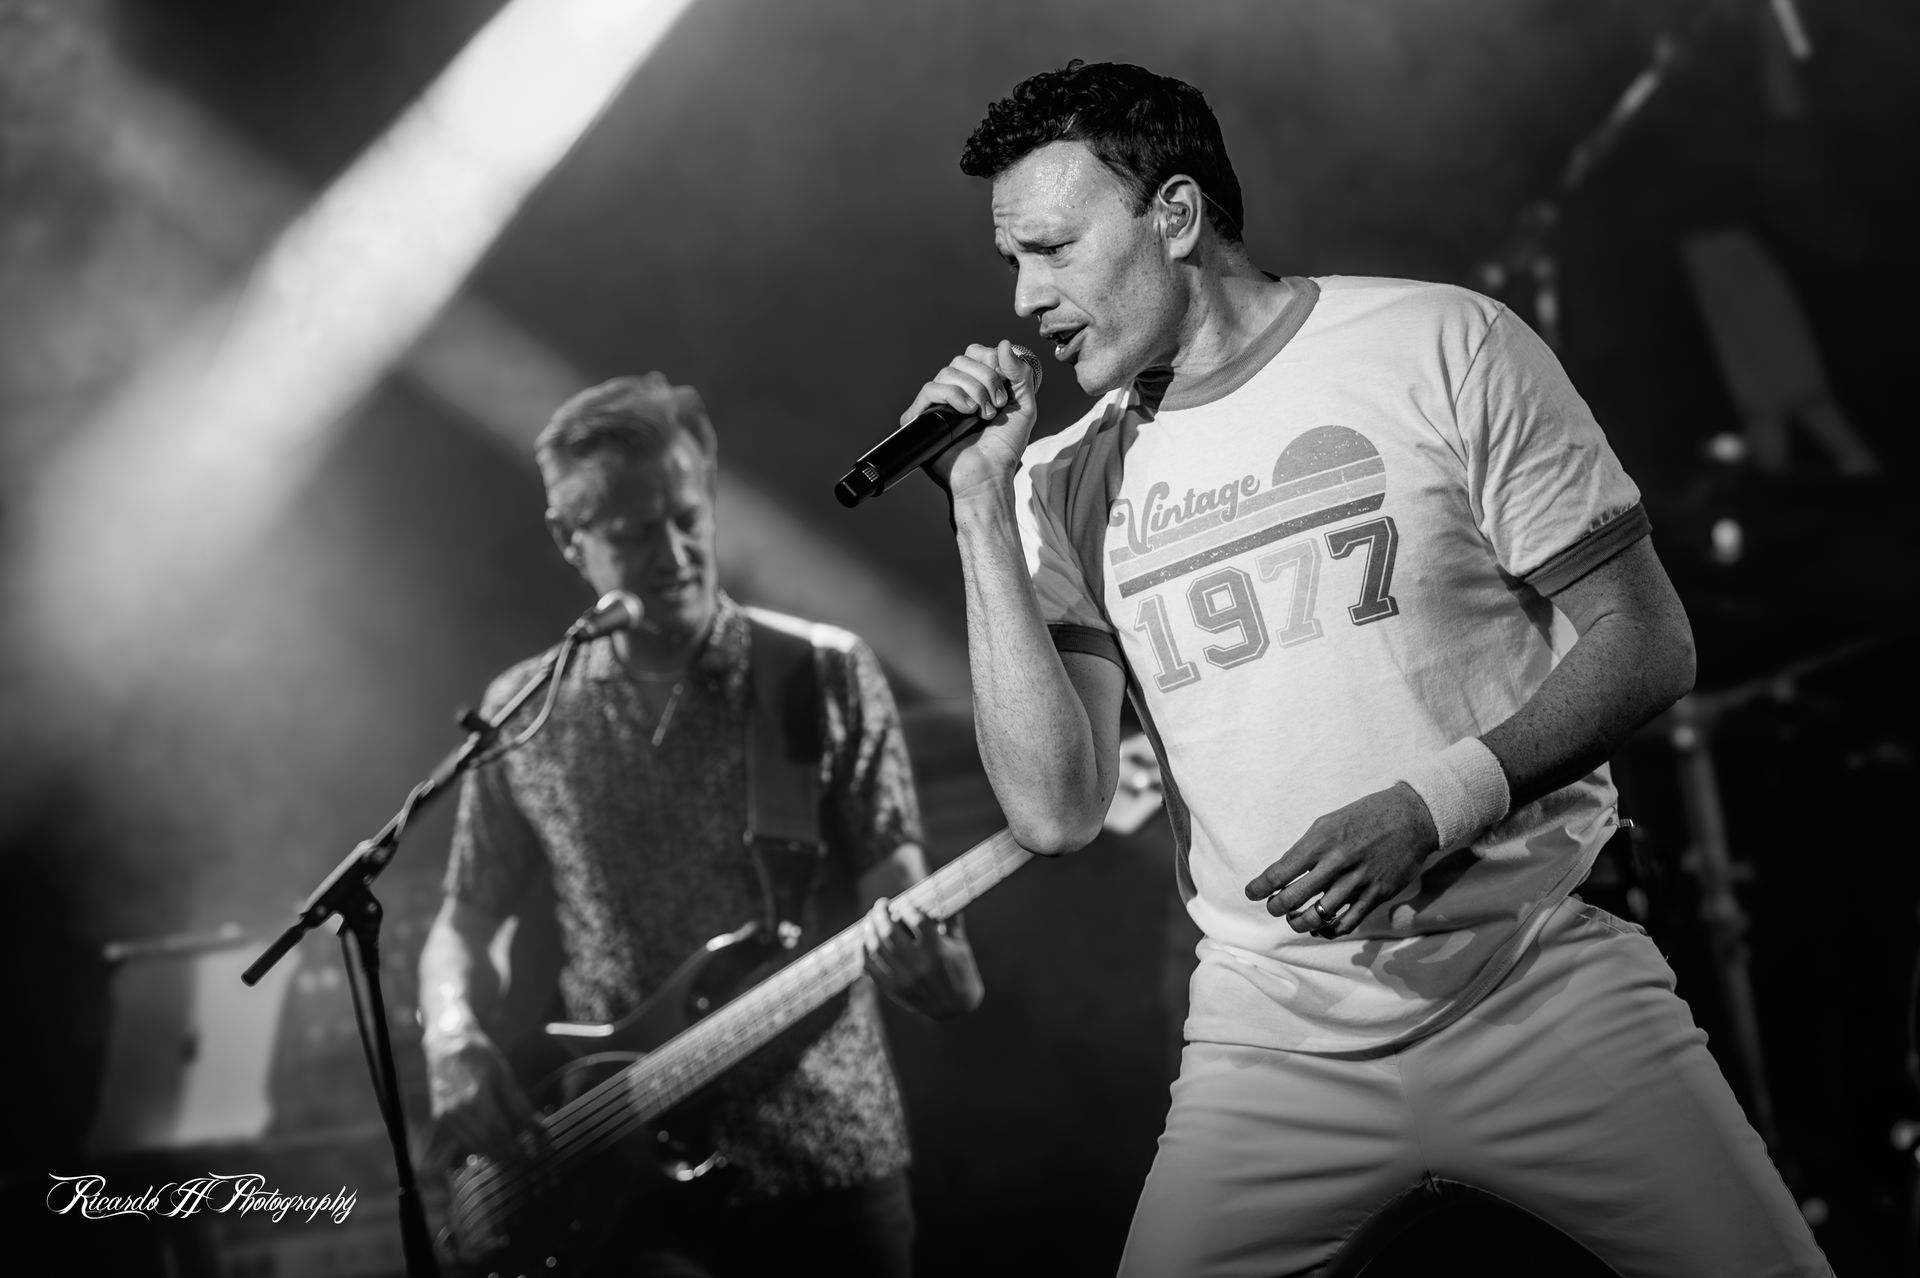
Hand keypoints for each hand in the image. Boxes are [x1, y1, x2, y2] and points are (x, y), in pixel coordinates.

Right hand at [424, 1028, 537, 1162]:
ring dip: (494, 1154)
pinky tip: (493, 1146)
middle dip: (507, 1155)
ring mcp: (446, 1117)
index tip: (531, 1156)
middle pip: (486, 1144)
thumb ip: (520, 1104)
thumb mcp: (504, 1075)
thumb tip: (540, 1127)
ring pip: (473, 1146)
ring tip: (512, 1156)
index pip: (499, 1133)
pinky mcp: (440, 1118)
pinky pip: (462, 1140)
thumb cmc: (479, 1056)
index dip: (516, 1148)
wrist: (446, 1045)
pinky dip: (479, 1146)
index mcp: (476, 1098)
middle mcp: (457, 1111)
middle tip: (525, 1160)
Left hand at [860, 896, 979, 1019]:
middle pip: (890, 931)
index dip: (907, 907)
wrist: (956, 1009)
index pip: (917, 920)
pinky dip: (864, 951)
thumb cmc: (960, 971)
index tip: (904, 903)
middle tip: (880, 905)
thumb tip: (946, 894)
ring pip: (877, 947)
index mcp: (938, 951)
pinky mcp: (893, 989)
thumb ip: (951, 919)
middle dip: (881, 913)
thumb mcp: (960, 945)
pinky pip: (870, 967)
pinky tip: (864, 940)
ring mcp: (904, 978)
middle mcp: (919, 965)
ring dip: (870, 929)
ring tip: (870, 919)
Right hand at [901, 341, 1041, 501]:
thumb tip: (1003, 343)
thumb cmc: (1004, 448)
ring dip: (973, 390)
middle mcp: (954, 391)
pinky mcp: (921, 417)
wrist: (988, 475)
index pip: (975, 352)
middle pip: (962, 359)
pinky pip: (930, 389)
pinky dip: (952, 395)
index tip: (1004, 390)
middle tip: (996, 406)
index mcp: (975, 385)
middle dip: (985, 379)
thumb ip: (1020, 372)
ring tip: (982, 414)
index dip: (991, 363)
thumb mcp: (1024, 406)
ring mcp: (937, 404)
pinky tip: (966, 412)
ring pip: (947, 371)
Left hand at [1242, 783, 1438, 938]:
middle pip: (1293, 898)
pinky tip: (1322, 928)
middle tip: (1273, 907)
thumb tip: (1282, 874)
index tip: (1251, 893)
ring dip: (1300, 923)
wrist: (1410, 818)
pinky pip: (1347, 923)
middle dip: (1276, 907)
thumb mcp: (1327, 823)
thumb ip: (1305, 849)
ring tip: (1295, 919)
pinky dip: (1329, 930)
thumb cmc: (1363, 817)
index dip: (1260, 887)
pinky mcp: (1377, 895)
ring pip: (1318, 916)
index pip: (1279, 872)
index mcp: (1320, 842)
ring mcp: (1358, 881)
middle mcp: (1336, 863)